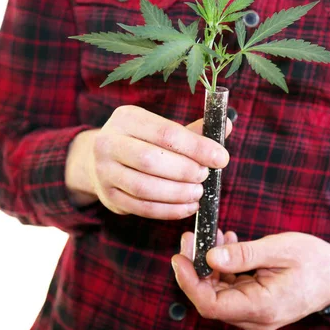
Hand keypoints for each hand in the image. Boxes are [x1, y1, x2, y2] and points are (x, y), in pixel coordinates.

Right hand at [65, 105, 231, 218]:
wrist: (101, 159)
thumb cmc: (143, 141)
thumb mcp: (162, 129)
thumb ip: (194, 131)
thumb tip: (227, 125)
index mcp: (127, 118)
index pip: (166, 132)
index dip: (197, 147)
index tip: (221, 158)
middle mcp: (109, 142)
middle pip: (150, 160)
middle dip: (184, 170)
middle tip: (205, 176)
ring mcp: (104, 171)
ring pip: (144, 187)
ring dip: (177, 193)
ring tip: (198, 192)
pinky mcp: (108, 196)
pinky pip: (141, 207)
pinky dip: (169, 210)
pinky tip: (188, 207)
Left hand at [172, 232, 329, 329]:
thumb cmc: (315, 261)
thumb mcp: (280, 249)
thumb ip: (244, 255)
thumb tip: (210, 255)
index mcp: (262, 308)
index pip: (211, 305)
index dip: (189, 282)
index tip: (179, 257)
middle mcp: (256, 318)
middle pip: (211, 298)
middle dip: (197, 267)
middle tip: (192, 237)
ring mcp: (256, 315)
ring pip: (219, 293)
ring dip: (210, 264)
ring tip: (214, 234)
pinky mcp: (256, 306)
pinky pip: (231, 289)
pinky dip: (224, 267)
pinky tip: (229, 244)